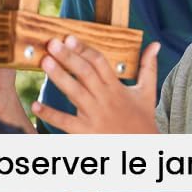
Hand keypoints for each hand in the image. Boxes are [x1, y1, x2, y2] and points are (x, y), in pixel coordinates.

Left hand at [32, 38, 159, 134]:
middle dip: (68, 57)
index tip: (69, 37)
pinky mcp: (87, 134)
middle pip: (85, 74)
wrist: (145, 154)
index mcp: (116, 88)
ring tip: (44, 61)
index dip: (84, 49)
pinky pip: (66, 123)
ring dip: (59, 77)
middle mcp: (105, 100)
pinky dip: (50, 115)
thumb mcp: (148, 93)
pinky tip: (35, 105)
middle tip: (52, 43)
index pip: (99, 63)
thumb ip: (148, 67)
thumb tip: (156, 44)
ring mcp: (95, 117)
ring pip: (75, 93)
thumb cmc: (144, 121)